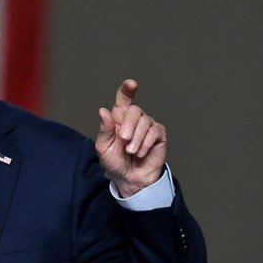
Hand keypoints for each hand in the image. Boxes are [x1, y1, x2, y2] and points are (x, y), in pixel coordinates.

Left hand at [95, 80, 166, 196]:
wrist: (129, 178)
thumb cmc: (115, 162)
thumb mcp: (104, 148)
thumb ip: (105, 130)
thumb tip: (103, 110)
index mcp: (119, 119)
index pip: (124, 100)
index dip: (127, 90)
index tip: (131, 84)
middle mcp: (134, 120)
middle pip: (135, 110)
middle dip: (128, 125)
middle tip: (123, 140)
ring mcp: (148, 126)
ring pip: (145, 121)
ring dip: (136, 138)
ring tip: (131, 151)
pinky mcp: (159, 135)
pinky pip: (155, 132)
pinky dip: (146, 143)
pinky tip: (140, 152)